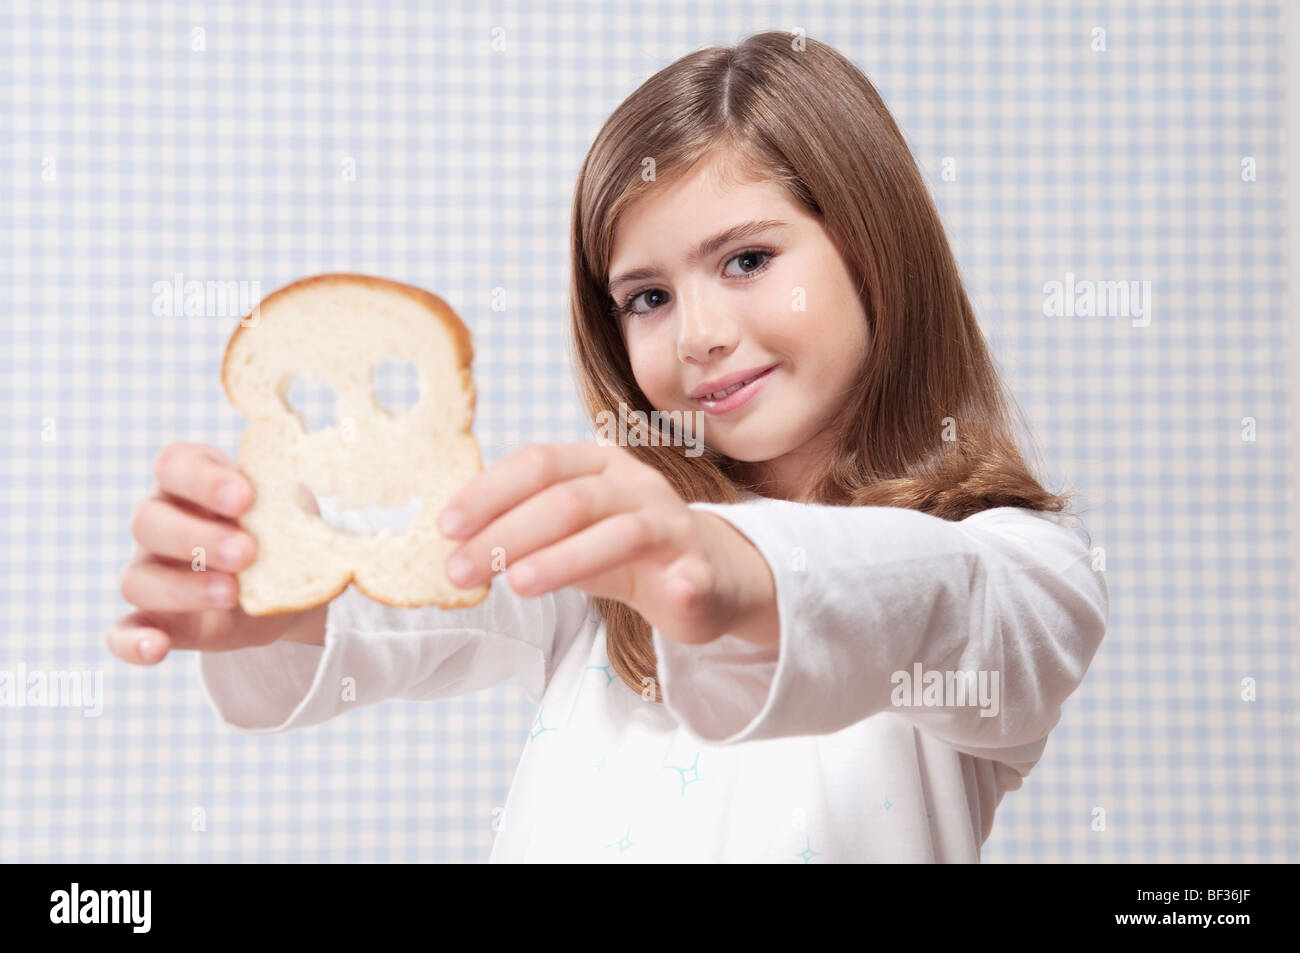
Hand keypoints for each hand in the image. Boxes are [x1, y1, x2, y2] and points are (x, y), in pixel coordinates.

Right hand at [107, 443, 324, 664]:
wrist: (290, 586)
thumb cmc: (287, 532)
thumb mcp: (297, 514)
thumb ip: (296, 502)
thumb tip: (307, 496)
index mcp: (193, 481)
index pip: (175, 465)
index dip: (204, 480)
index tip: (245, 497)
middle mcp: (162, 521)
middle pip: (148, 521)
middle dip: (197, 538)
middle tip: (246, 553)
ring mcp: (151, 572)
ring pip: (137, 579)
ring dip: (182, 589)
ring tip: (233, 594)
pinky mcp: (155, 620)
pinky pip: (123, 632)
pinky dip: (132, 643)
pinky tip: (155, 649)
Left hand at [437, 441, 777, 646]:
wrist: (710, 574)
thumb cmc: (623, 551)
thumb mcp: (567, 535)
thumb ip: (522, 533)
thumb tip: (453, 546)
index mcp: (595, 464)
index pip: (537, 463)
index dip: (489, 492)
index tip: (446, 527)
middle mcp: (634, 483)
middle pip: (568, 499)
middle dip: (508, 533)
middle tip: (462, 569)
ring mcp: (671, 523)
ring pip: (619, 532)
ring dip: (565, 558)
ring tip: (518, 585)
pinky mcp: (701, 567)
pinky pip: (694, 573)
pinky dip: (686, 581)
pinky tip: (674, 592)